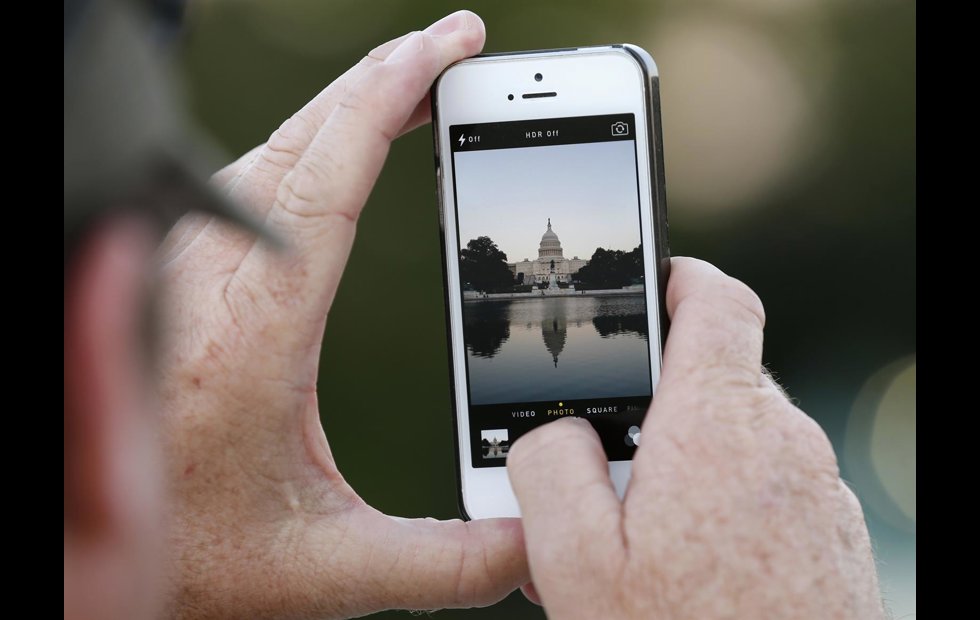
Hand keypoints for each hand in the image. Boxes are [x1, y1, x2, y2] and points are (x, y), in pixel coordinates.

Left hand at [156, 12, 527, 618]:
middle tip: (454, 46)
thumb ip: (446, 560)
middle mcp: (206, 287)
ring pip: (263, 152)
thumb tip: (536, 541)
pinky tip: (333, 149)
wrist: (97, 552)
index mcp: (252, 334)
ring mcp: (182, 276)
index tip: (449, 49)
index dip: (390, 98)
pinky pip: (242, 182)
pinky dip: (303, 145)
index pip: (328, 179)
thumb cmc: (199, 555)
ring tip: (410, 85)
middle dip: (381, 78)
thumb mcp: (331, 568)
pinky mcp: (175, 282)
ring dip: (340, 107)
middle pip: (297, 141)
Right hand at [508, 258, 883, 618]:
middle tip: (608, 478)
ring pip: (738, 442)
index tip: (646, 289)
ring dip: (690, 467)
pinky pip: (768, 490)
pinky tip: (695, 573)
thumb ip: (548, 464)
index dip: (676, 279)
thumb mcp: (576, 560)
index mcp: (719, 424)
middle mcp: (784, 444)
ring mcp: (819, 493)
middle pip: (713, 381)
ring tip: (646, 546)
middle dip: (657, 410)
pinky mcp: (832, 536)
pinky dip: (727, 506)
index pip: (715, 299)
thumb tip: (556, 428)